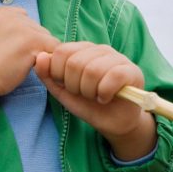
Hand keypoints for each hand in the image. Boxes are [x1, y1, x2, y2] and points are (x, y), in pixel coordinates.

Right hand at [0, 7, 58, 100]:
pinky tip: (34, 66)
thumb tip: (29, 29)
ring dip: (40, 49)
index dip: (21, 35)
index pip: (21, 17)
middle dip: (31, 42)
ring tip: (23, 62)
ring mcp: (19, 26)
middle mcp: (6, 13)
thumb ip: (3, 26)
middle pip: (35, 26)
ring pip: (45, 36)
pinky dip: (49, 58)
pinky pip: (53, 47)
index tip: (11, 48)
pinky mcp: (31, 40)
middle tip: (16, 58)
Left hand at [34, 42, 156, 160]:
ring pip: (93, 70)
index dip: (58, 74)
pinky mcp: (132, 71)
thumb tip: (40, 56)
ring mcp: (118, 58)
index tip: (67, 86)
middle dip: (74, 86)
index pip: (61, 51)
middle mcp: (99, 49)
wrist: (113, 122)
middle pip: (75, 63)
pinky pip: (113, 77)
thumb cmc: (87, 103)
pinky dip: (104, 93)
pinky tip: (105, 98)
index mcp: (81, 49)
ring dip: (89, 91)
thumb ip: (47, 74)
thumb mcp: (62, 90)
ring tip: (94, 96)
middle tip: (83, 94)